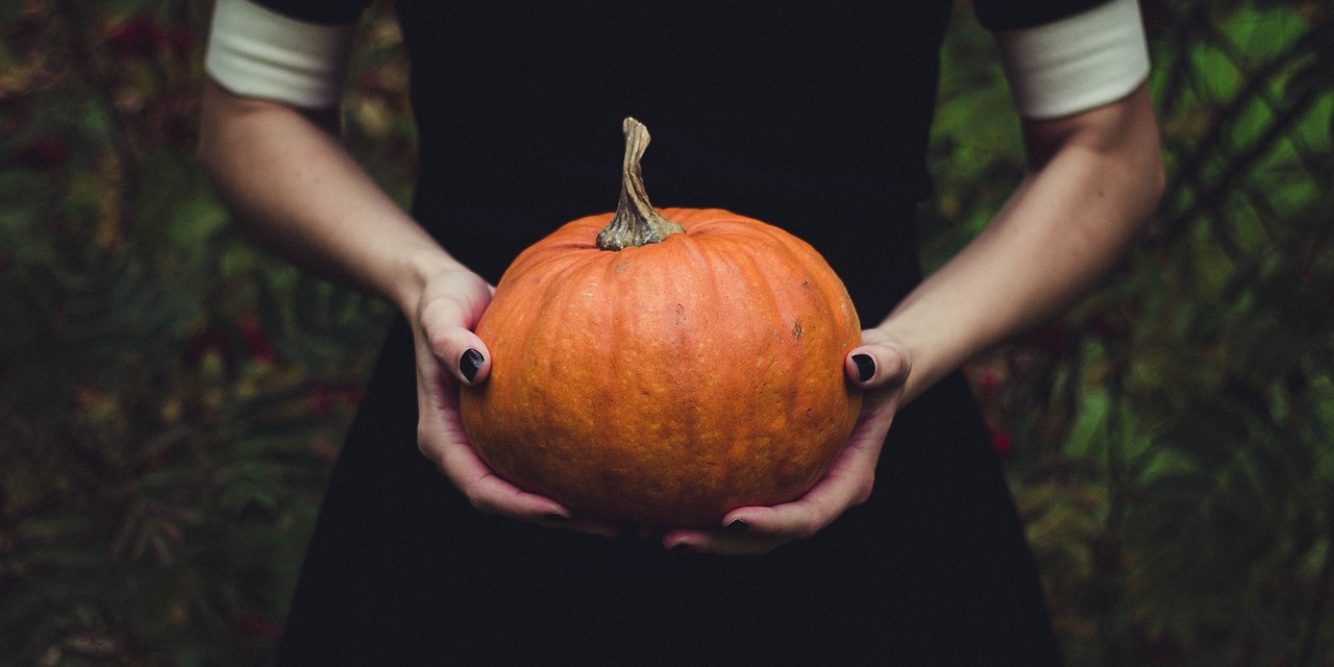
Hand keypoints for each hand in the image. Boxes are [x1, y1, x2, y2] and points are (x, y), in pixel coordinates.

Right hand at [409, 266, 613, 535]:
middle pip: (513, 502)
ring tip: (631, 513)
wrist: (450, 292)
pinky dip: (580, 472)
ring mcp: (492, 443)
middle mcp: (468, 449)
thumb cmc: (443, 301)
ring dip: (579, 507)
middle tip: (617, 526)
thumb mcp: (440, 313)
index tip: (562, 510)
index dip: (519, 506)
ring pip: (534, 489)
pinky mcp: (516, 430)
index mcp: (443, 438)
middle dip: (563, 520)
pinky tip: (624, 470)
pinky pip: (549, 461)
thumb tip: (477, 368)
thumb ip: (449, 340)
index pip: (481, 488)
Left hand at [661, 327, 910, 554]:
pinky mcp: (760, 479)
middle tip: (670, 539)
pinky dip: (689, 501)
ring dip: (697, 534)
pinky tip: (646, 494)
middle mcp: (813, 495)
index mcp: (847, 481)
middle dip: (719, 545)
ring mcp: (785, 492)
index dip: (773, 526)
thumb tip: (859, 365)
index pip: (809, 516)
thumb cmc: (876, 364)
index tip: (733, 520)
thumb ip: (883, 364)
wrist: (864, 373)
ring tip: (644, 530)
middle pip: (765, 539)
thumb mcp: (891, 357)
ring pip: (739, 530)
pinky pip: (723, 496)